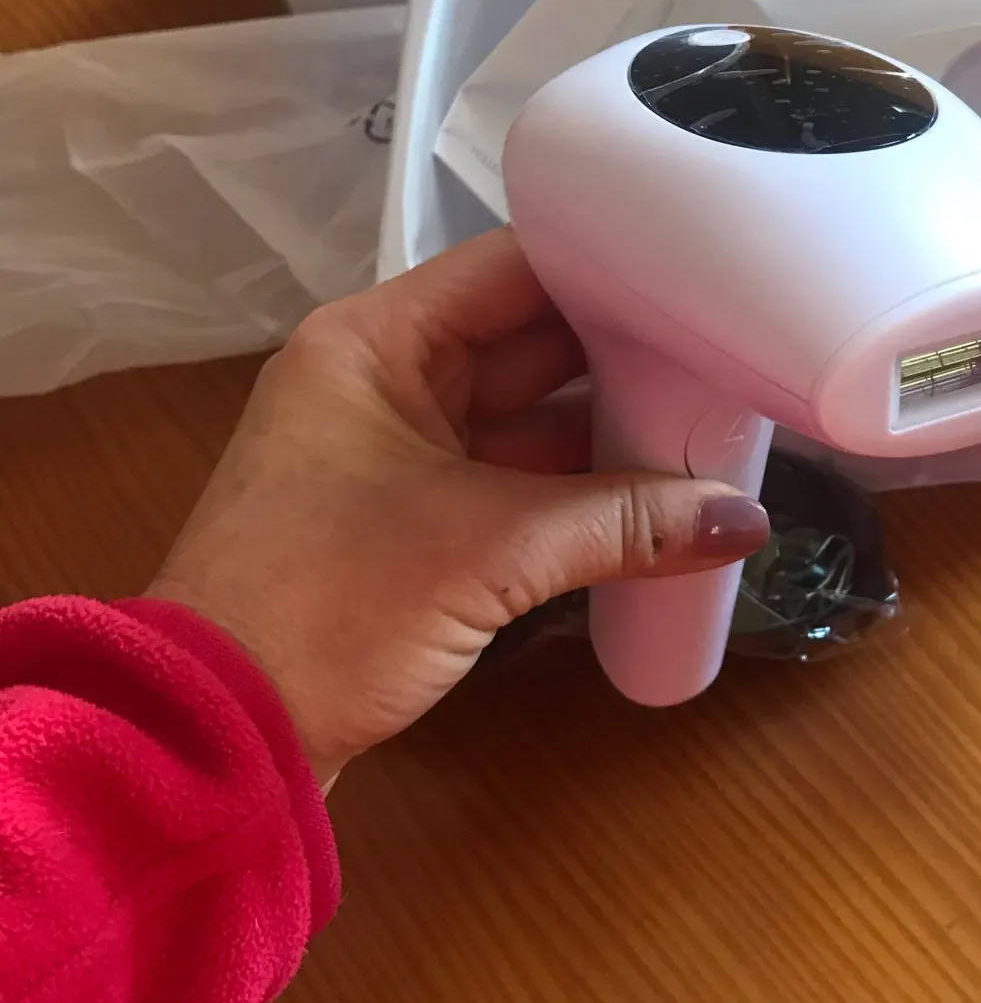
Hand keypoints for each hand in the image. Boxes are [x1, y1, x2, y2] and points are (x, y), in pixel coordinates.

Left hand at [148, 231, 768, 787]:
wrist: (213, 735)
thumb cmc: (327, 606)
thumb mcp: (486, 551)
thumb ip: (623, 524)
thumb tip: (744, 522)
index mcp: (373, 344)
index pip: (512, 270)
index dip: (609, 267)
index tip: (703, 277)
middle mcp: (380, 382)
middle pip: (526, 344)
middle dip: (624, 358)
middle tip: (728, 356)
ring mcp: (389, 456)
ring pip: (523, 422)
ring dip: (605, 435)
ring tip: (712, 428)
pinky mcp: (403, 525)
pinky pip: (509, 485)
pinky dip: (574, 496)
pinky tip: (654, 504)